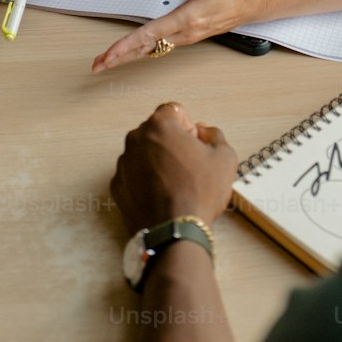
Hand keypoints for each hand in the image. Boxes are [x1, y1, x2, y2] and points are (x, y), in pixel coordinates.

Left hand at [91, 0, 267, 71]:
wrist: (255, 2)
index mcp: (187, 19)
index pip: (150, 35)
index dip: (126, 45)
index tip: (108, 55)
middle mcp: (185, 32)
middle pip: (146, 47)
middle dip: (120, 57)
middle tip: (96, 66)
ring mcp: (187, 36)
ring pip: (152, 48)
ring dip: (129, 54)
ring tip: (107, 61)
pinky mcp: (189, 34)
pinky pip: (160, 46)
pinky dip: (142, 50)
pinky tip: (133, 51)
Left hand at [111, 102, 237, 230]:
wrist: (174, 231)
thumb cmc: (199, 192)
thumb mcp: (224, 158)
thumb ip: (215, 135)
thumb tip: (204, 132)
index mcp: (160, 125)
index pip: (174, 110)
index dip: (188, 126)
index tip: (195, 144)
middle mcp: (136, 138)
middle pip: (156, 131)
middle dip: (171, 142)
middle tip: (188, 165)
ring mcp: (123, 163)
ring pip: (143, 152)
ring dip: (157, 161)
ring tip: (175, 184)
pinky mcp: (117, 186)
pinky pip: (133, 175)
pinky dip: (144, 180)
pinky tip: (161, 195)